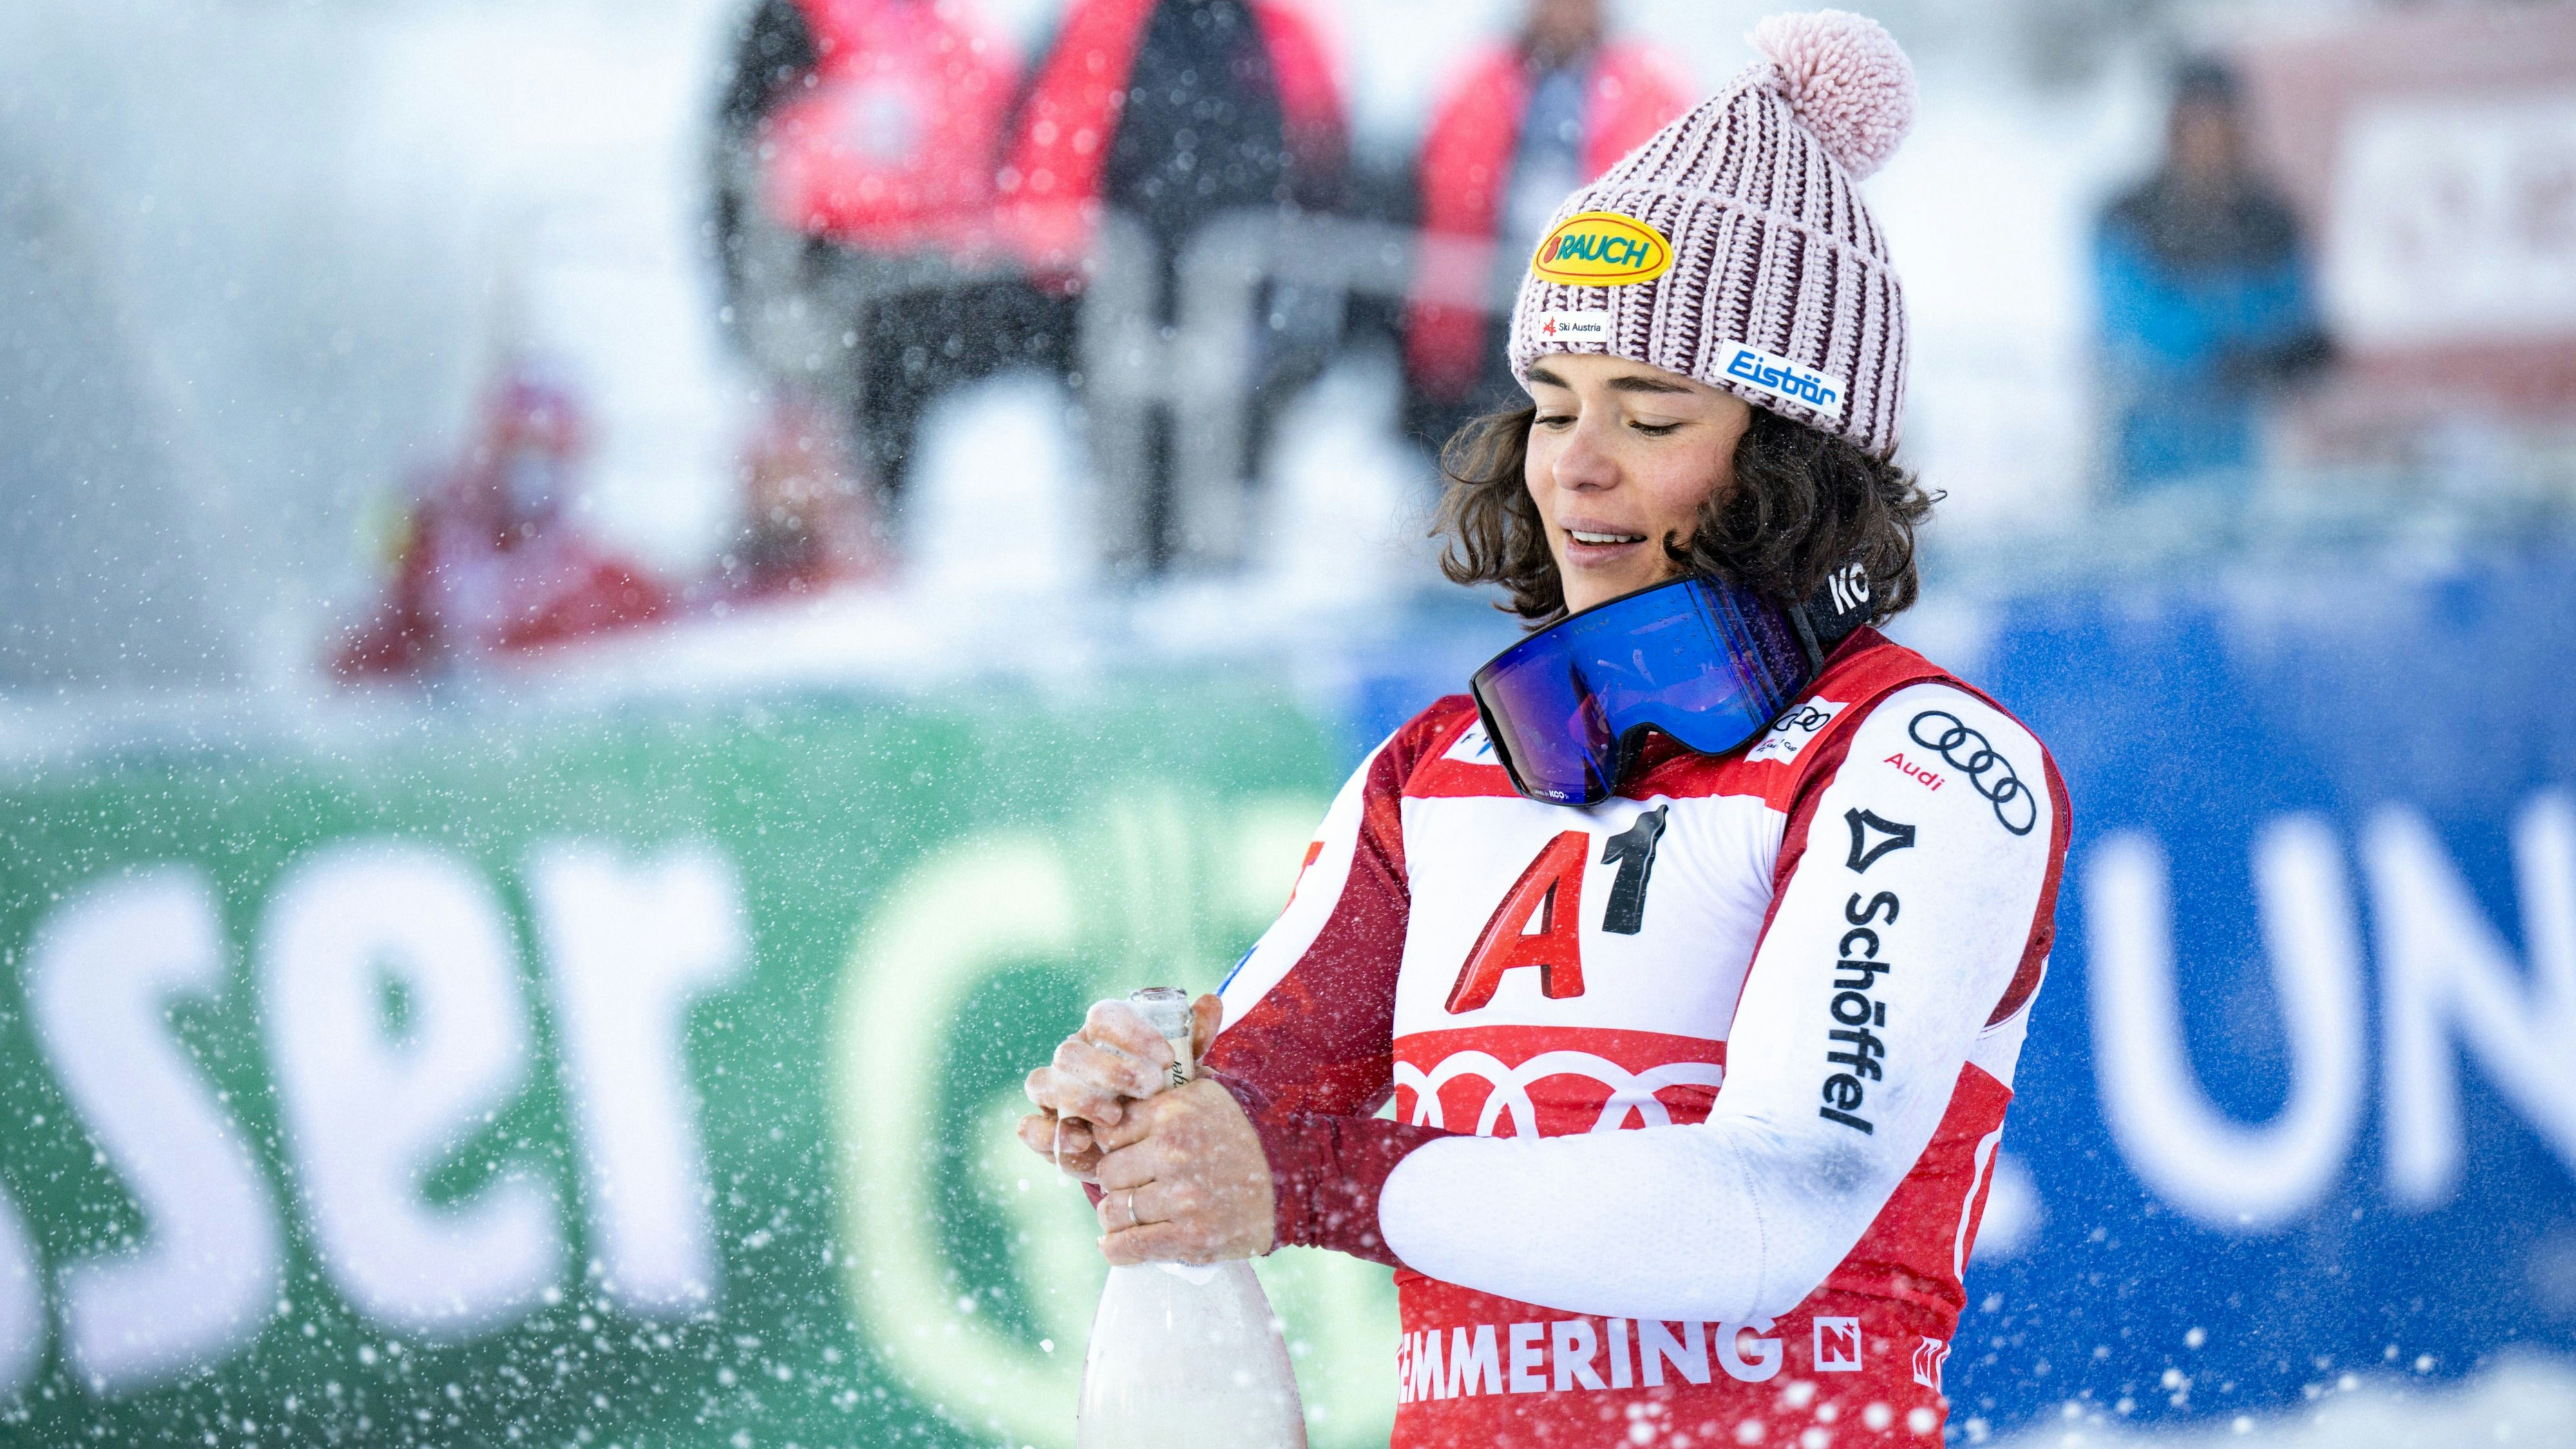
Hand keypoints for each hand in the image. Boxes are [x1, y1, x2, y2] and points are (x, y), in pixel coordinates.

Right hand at [1018, 994, 1221, 1179]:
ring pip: (1043, 1083)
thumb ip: (1194, 1038)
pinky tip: (1083, 1142)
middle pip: (1070, 1051)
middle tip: (1150, 1089)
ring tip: (1116, 1117)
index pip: (1103, 1017)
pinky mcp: (1043, 1130)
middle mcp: (1071, 1059)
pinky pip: (1029, 1127)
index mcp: (1101, 1036)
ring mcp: (1052, 1094)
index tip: (1167, 1058)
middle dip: (1109, 1070)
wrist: (1141, 1145)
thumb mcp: (1181, 1070)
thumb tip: (1210, 1001)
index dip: (1131, 1033)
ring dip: (1079, 1099)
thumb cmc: (1159, 1097)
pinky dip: (1048, 1134)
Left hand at [1092, 1077, 1275, 1264]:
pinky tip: (1118, 1244)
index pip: (1110, 1133)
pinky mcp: (1192, 1238)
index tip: (1125, 1155)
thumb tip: (1122, 1098)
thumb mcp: (1209, 1094)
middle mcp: (1172, 1152)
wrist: (1299, 1176)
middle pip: (1108, 1173)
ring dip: (1117, 1216)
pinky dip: (1117, 1248)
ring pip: (1114, 1211)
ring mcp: (1181, 1198)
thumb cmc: (1250, 1133)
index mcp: (1173, 1113)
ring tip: (1129, 1215)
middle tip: (1130, 1187)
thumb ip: (1166, 1095)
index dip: (1114, 1146)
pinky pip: (1130, 1247)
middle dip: (1116, 1181)